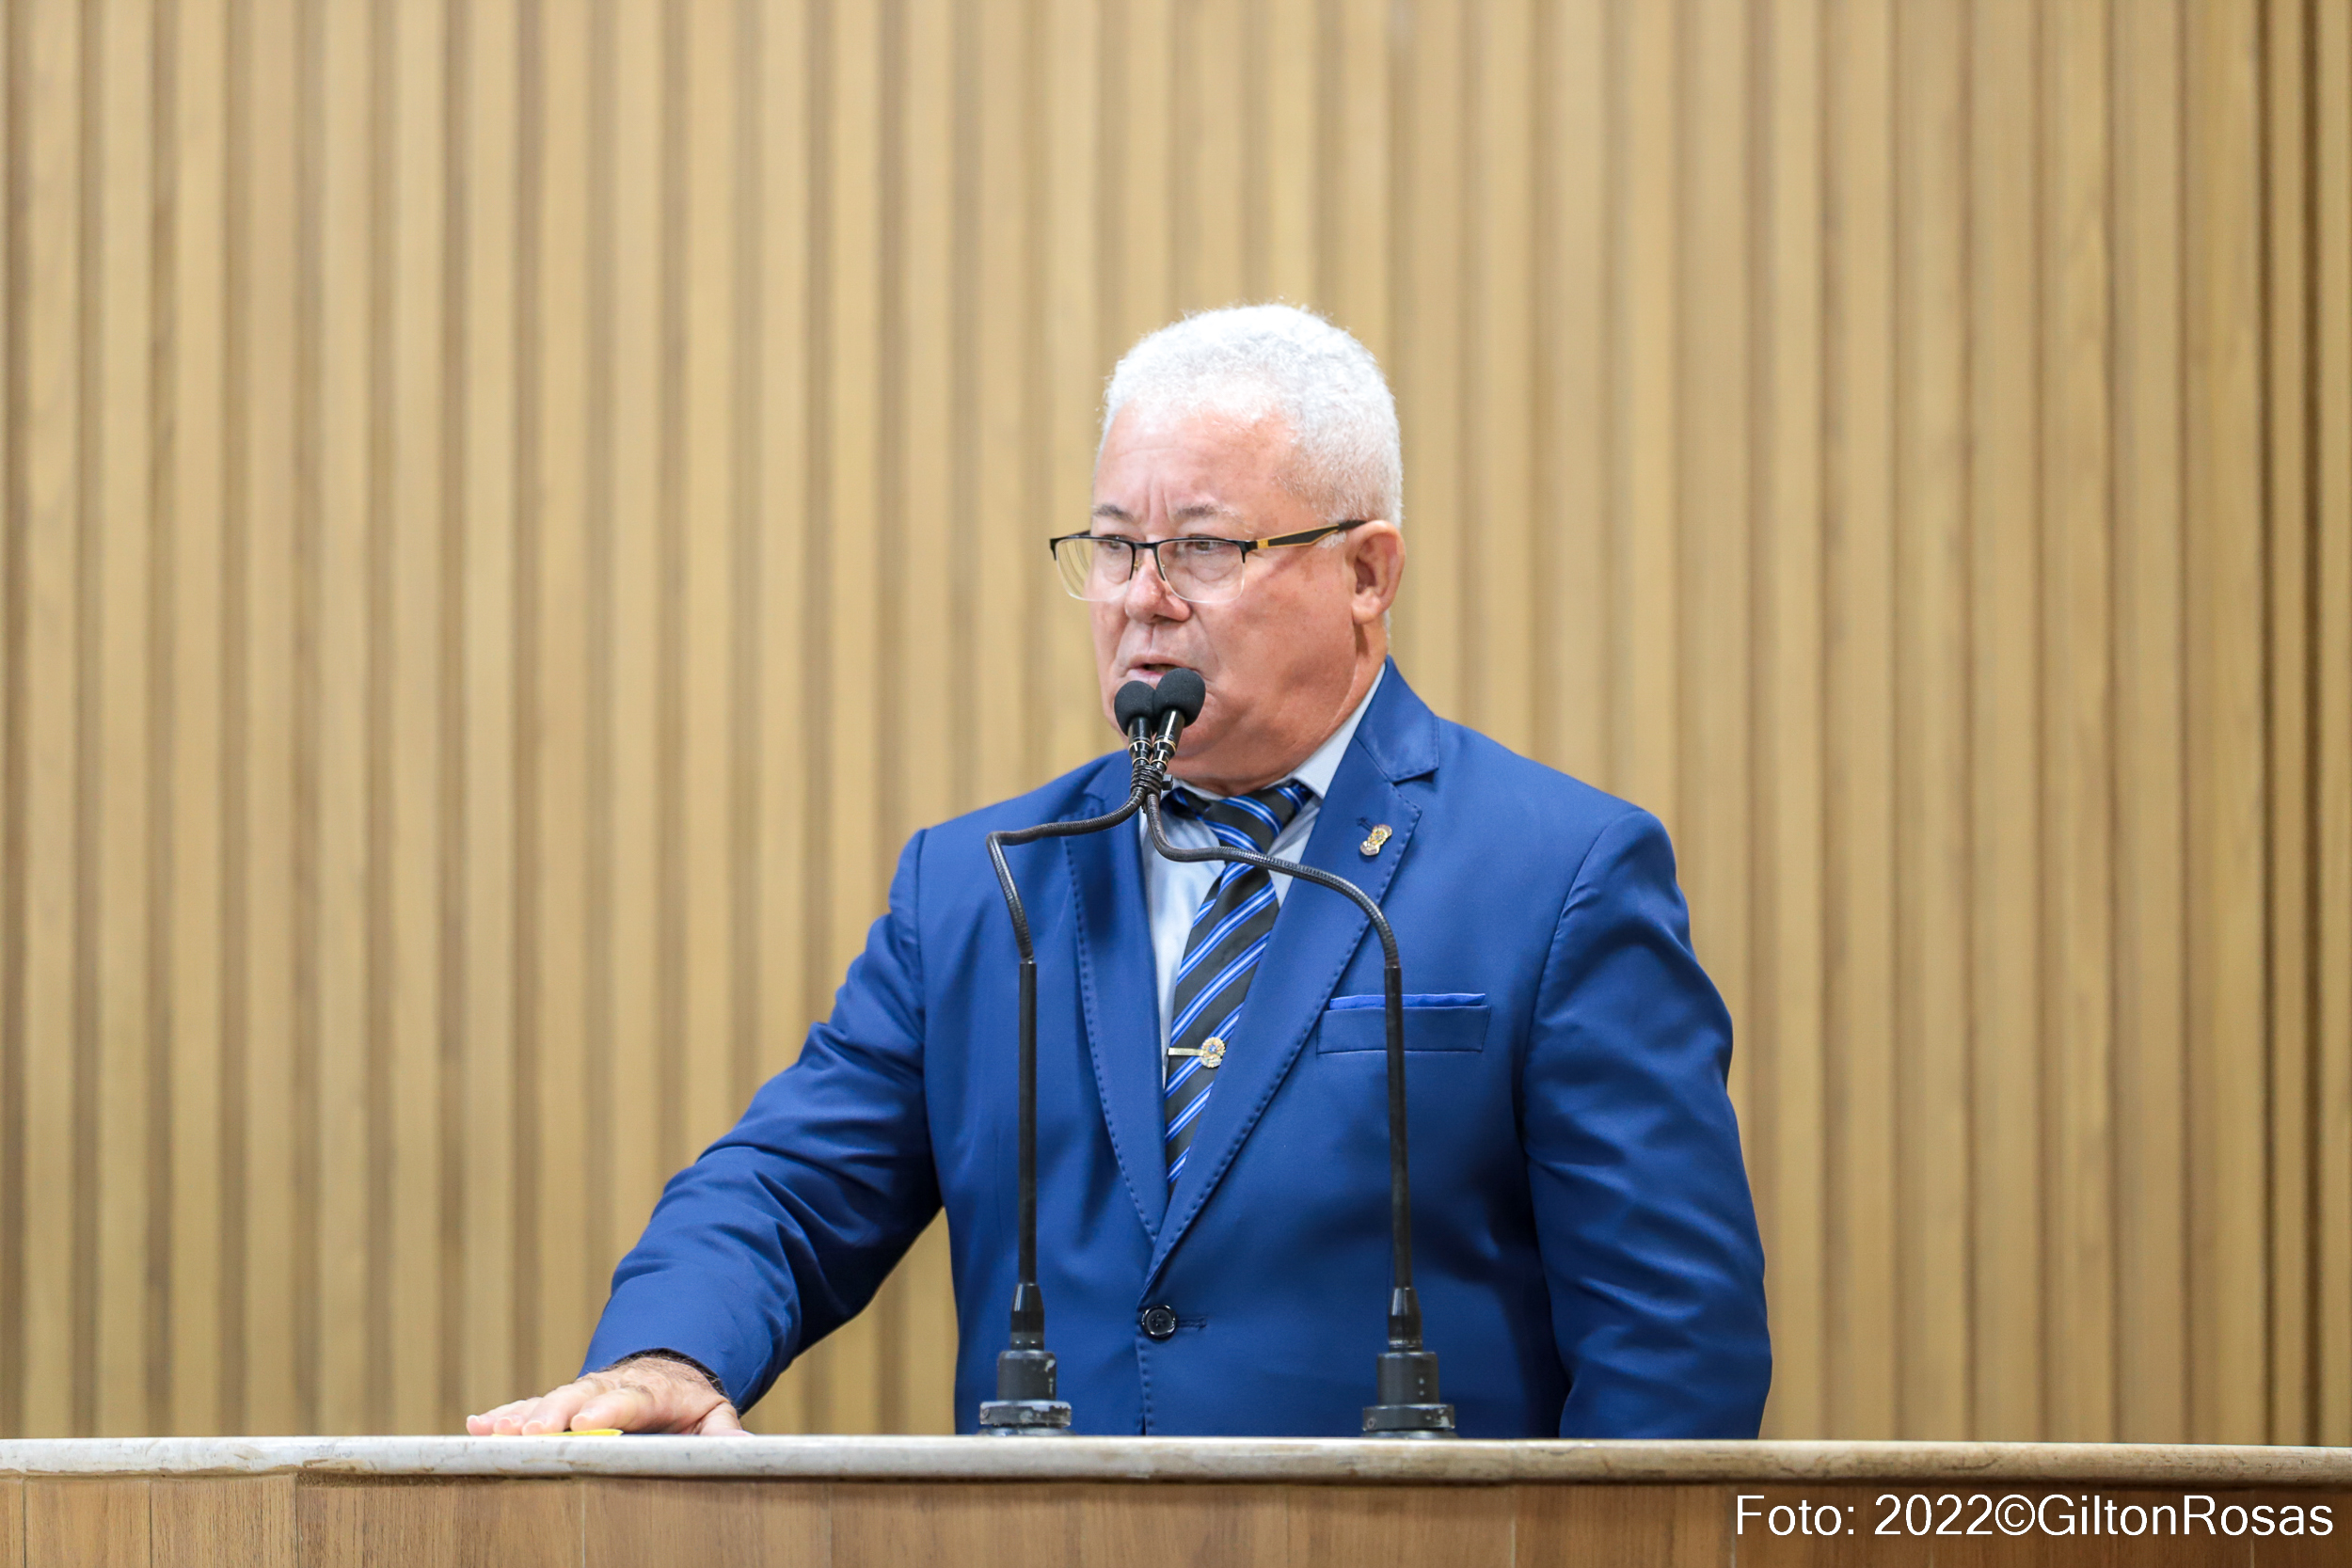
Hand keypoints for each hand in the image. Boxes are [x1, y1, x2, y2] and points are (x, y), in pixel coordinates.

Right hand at [464, 1356, 747, 1435]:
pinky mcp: (562, 1404)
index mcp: (652, 1392)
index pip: (631, 1398)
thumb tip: (741, 1447)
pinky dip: (503, 1416)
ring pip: (550, 1402)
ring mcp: (583, 1393)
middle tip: (532, 1433)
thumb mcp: (714, 1415)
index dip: (609, 1410)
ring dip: (522, 1418)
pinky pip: (530, 1408)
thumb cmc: (689, 1404)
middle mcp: (611, 1388)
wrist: (666, 1372)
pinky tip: (477, 1427)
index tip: (586, 1422)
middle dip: (554, 1415)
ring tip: (495, 1433)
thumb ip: (723, 1431)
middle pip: (580, 1398)